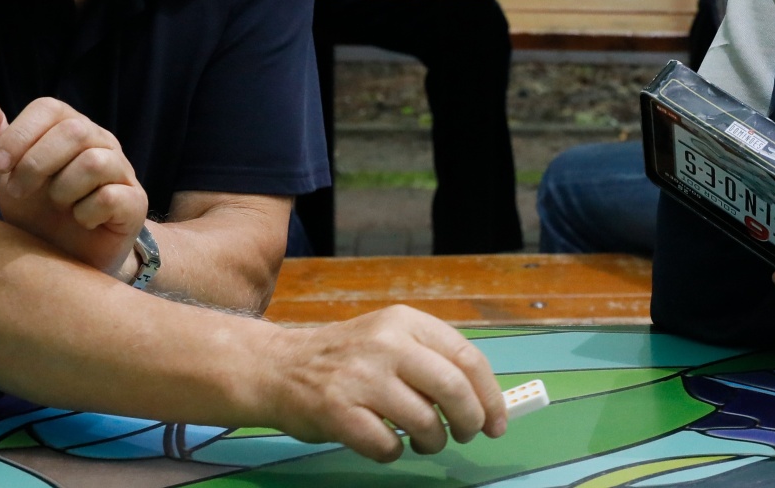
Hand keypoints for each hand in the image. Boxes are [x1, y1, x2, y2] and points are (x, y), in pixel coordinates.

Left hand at [0, 94, 147, 274]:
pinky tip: (80, 221)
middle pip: (74, 130)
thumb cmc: (37, 210)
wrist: (65, 258)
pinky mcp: (134, 203)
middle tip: (18, 192)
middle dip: (36, 164)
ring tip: (56, 205)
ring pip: (94, 161)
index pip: (50, 107)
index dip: (20, 134)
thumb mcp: (5, 175)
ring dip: (62, 189)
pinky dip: (85, 213)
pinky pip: (110, 197)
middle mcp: (101, 142)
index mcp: (71, 127)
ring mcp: (122, 171)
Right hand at [265, 305, 507, 460]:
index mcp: (405, 322)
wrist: (276, 367)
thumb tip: (484, 400)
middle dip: (470, 420)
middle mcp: (385, 344)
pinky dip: (394, 452)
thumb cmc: (345, 359)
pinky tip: (385, 442)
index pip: (467, 357)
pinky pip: (387, 446)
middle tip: (466, 434)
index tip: (497, 420)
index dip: (490, 395)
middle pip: (453, 388)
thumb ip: (432, 361)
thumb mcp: (389, 339)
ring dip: (432, 440)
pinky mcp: (338, 411)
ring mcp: (360, 377)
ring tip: (424, 440)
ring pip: (424, 421)